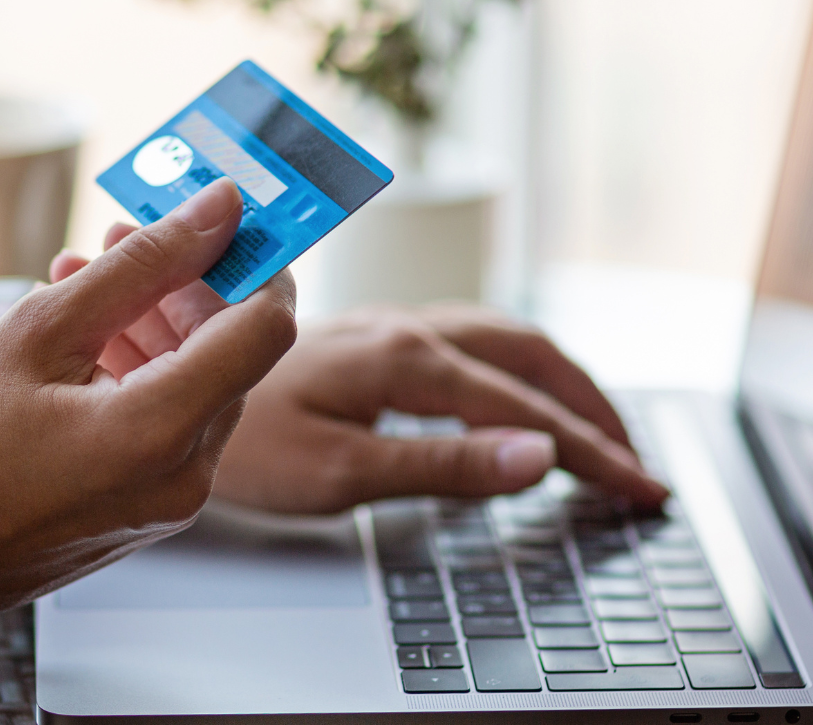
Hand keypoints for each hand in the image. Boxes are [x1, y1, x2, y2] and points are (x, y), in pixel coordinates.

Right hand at [0, 178, 296, 634]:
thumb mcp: (38, 332)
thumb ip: (140, 266)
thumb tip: (218, 210)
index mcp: (162, 432)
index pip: (267, 326)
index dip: (255, 261)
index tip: (219, 221)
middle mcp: (185, 476)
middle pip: (232, 354)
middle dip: (186, 286)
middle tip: (123, 239)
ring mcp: (171, 503)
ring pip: (200, 386)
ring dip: (156, 324)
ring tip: (81, 282)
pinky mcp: (149, 513)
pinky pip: (172, 424)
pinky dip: (141, 373)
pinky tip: (82, 342)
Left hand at [211, 304, 668, 513]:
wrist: (174, 385)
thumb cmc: (243, 438)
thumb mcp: (342, 470)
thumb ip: (444, 465)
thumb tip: (537, 456)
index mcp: (406, 358)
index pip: (527, 407)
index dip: (592, 451)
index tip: (639, 488)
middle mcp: (409, 327)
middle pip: (531, 354)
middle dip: (593, 408)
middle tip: (634, 464)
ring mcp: (395, 324)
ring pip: (506, 337)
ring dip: (562, 382)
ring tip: (598, 432)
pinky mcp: (380, 335)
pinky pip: (474, 340)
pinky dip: (520, 371)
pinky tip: (522, 397)